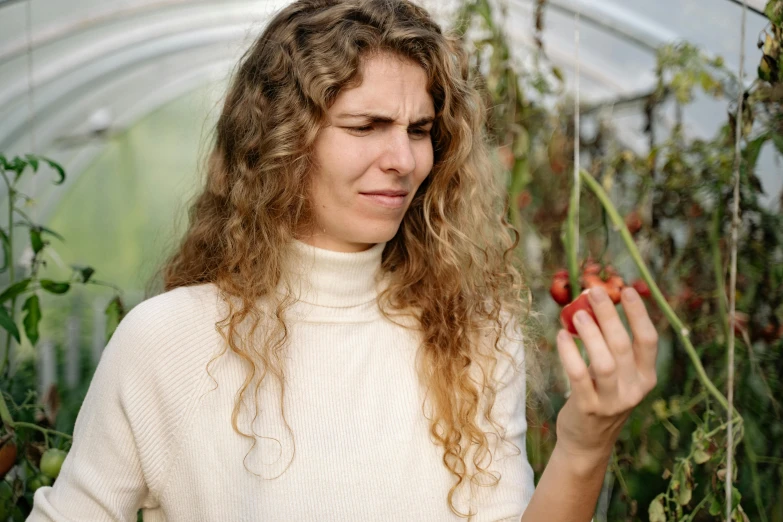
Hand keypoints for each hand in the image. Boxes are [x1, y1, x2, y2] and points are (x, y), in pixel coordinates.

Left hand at [554, 285, 658, 471]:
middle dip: (610, 316)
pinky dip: (570, 354)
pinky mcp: (589, 409)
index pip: (648, 340)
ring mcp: (613, 402)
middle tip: (594, 293)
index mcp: (646, 377)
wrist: (588, 441)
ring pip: (605, 363)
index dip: (639, 313)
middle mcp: (634, 389)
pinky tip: (561, 336)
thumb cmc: (601, 395)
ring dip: (591, 335)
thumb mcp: (617, 374)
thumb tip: (598, 303)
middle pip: (624, 347)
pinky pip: (579, 377)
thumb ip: (613, 345)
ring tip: (577, 314)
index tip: (625, 289)